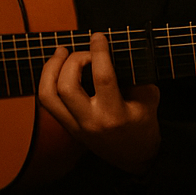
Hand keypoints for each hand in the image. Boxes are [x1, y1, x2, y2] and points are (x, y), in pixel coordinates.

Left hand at [37, 32, 160, 173]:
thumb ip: (134, 76)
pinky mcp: (65, 126)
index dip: (98, 52)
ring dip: (50, 68)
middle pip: (67, 86)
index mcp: (115, 115)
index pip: (102, 78)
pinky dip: (47, 80)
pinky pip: (46, 101)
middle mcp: (89, 121)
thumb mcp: (149, 99)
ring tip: (61, 52)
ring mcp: (74, 126)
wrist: (134, 156)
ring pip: (47, 95)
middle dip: (74, 61)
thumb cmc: (143, 124)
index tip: (98, 37)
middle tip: (85, 52)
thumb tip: (113, 51)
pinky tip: (56, 67)